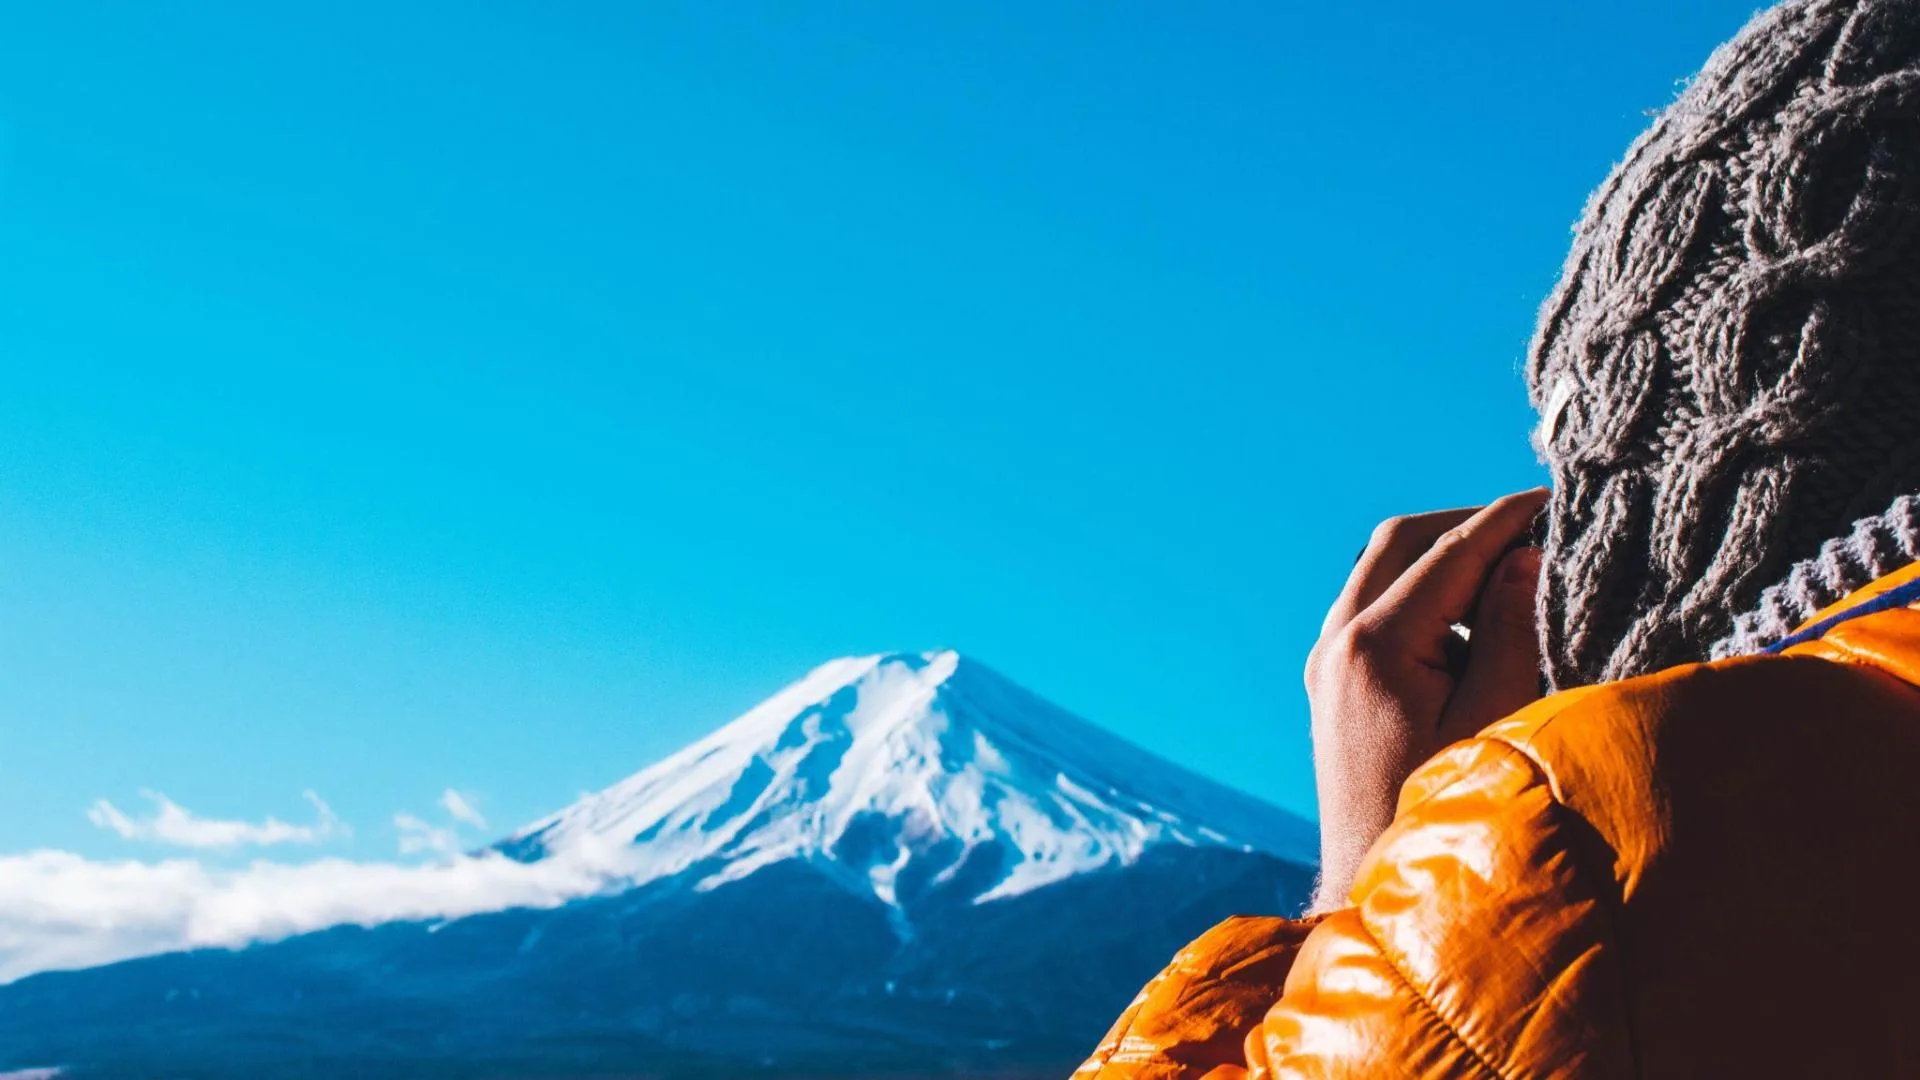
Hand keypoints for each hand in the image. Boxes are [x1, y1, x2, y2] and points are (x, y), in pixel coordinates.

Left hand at [1304, 489, 1547, 911]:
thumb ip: (1510, 632)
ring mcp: (1327, 664)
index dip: (1504, 518)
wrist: (1373, 886)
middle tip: (1532, 529)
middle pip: (1399, 542)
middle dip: (1467, 525)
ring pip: (1381, 572)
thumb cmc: (1441, 811)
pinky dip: (1423, 597)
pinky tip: (1473, 627)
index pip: (1448, 551)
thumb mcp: (1493, 718)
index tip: (1554, 498)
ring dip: (1443, 560)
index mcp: (1374, 646)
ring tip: (1511, 576)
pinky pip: (1375, 610)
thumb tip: (1523, 558)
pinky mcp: (1332, 686)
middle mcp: (1337, 643)